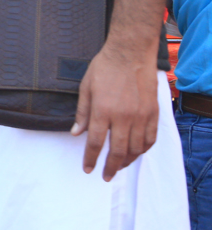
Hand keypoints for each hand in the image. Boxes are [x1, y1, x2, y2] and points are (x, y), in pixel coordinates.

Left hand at [72, 44, 159, 181]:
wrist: (129, 54)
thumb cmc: (104, 68)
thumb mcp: (85, 88)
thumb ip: (82, 113)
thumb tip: (75, 133)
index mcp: (102, 111)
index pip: (95, 142)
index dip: (91, 158)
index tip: (88, 169)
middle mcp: (123, 117)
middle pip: (118, 151)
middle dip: (111, 167)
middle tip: (106, 176)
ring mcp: (140, 116)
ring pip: (136, 148)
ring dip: (128, 161)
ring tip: (120, 166)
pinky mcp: (153, 113)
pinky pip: (150, 138)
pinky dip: (144, 149)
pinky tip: (137, 152)